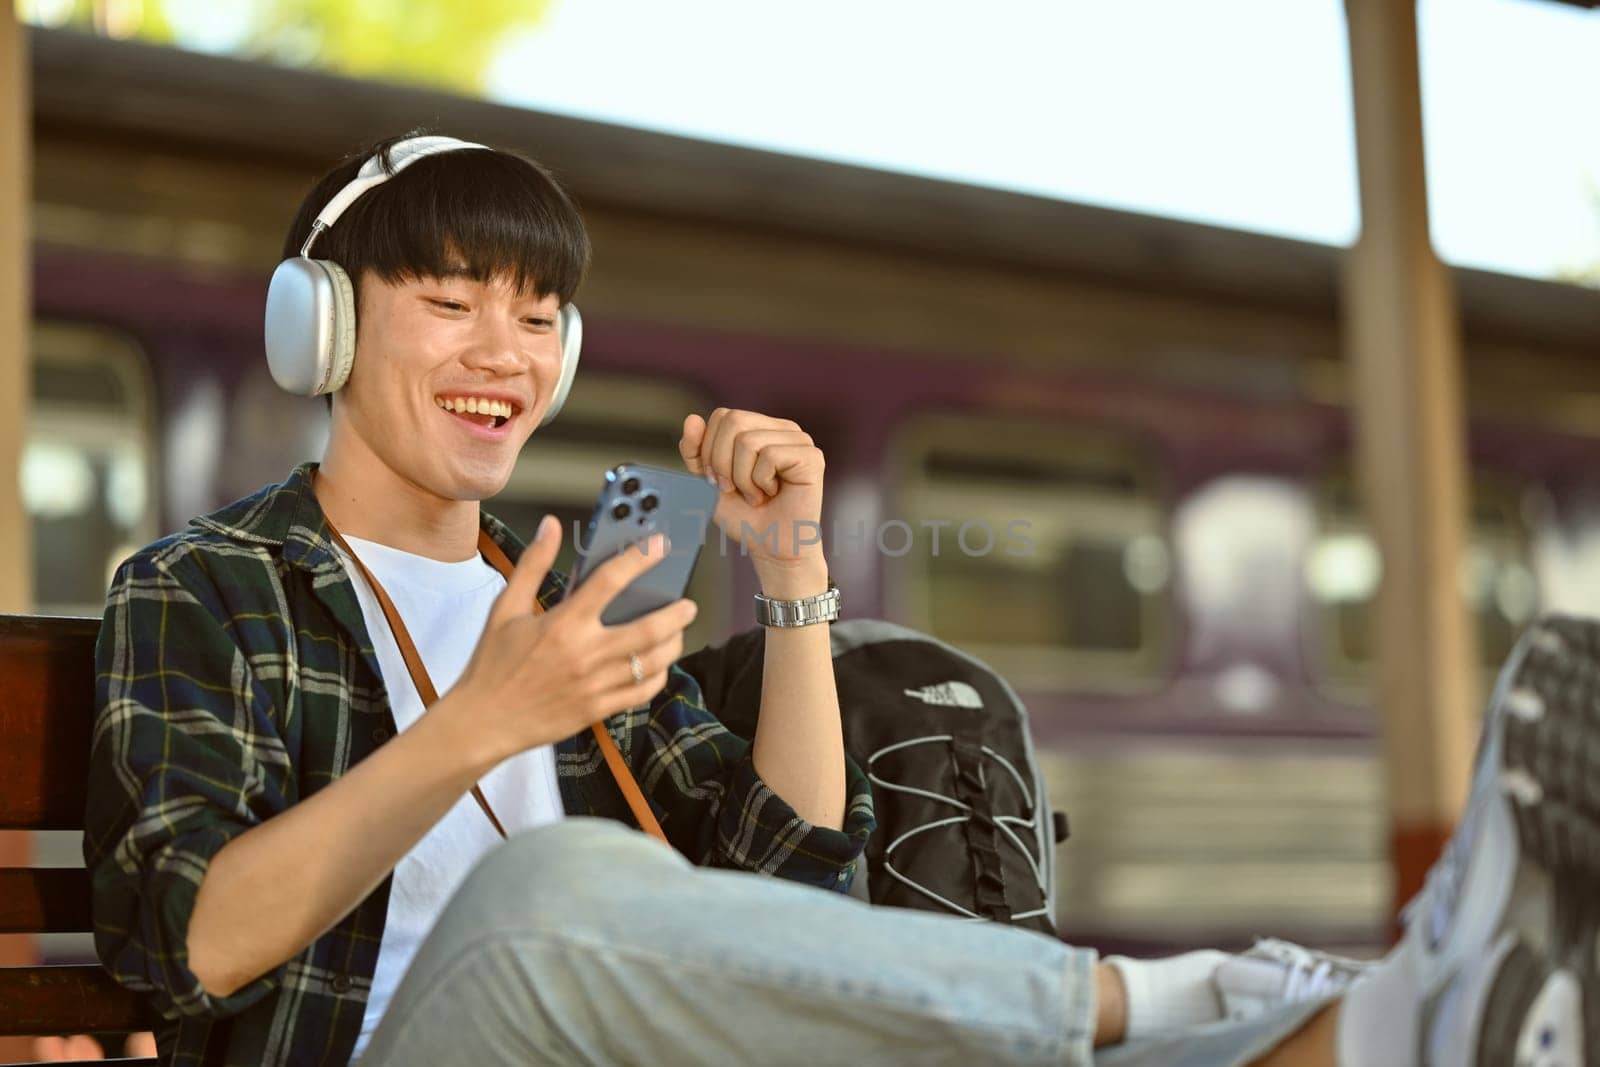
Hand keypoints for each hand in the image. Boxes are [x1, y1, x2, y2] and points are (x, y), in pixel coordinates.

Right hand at [448, 517, 697, 760]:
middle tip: (688, 603)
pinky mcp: (598, 709)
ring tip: (678, 632)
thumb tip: (550, 526)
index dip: (639, 559)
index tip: (659, 545)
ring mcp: (595, 685)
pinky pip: (642, 692)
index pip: (610, 582)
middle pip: (649, 629)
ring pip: (652, 663)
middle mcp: (585, 654)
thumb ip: (533, 564)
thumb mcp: (506, 609)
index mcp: (563, 624)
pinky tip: (659, 665)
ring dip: (673, 644)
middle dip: (677, 613)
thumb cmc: (493, 664)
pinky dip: (658, 677)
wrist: (483, 720)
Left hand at [679, 409, 827, 591]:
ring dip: (743, 478)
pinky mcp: (811, 457)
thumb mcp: (708, 480)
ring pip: (749, 441)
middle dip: (723, 462)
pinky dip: (761, 482)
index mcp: (760, 427)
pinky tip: (772, 493)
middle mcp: (782, 428)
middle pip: (734, 421)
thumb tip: (692, 419)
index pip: (723, 415)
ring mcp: (799, 440)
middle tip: (734, 489)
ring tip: (755, 495)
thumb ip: (696, 450)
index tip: (718, 480)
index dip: (709, 449)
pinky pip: (770, 456)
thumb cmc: (745, 515)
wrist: (769, 547)